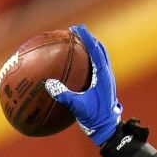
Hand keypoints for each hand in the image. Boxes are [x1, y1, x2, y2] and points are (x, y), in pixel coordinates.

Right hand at [44, 23, 122, 144]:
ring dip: (91, 48)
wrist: (108, 129)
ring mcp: (107, 80)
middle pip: (100, 50)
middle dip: (89, 39)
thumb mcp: (78, 107)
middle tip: (77, 31)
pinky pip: (97, 67)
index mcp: (103, 76)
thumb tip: (48, 84)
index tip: (77, 28)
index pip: (95, 51)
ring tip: (78, 42)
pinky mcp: (104, 86)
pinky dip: (90, 59)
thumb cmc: (95, 118)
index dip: (87, 37)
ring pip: (101, 57)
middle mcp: (107, 75)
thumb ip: (64, 96)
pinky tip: (78, 63)